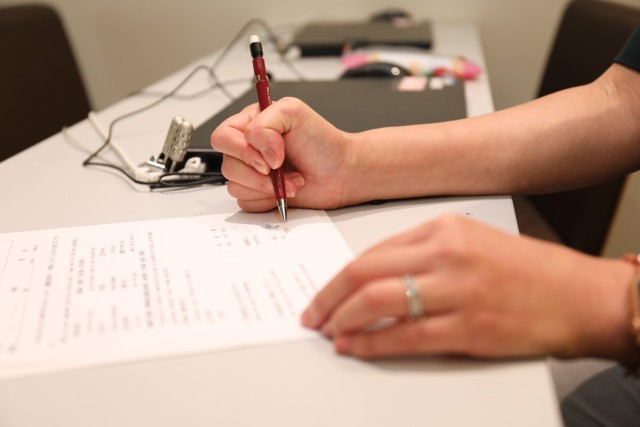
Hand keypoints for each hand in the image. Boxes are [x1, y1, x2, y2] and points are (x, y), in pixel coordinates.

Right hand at [211, 97, 361, 211]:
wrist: (340, 173)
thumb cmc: (322, 142)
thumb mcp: (293, 112)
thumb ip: (265, 123)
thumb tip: (258, 152)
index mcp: (250, 124)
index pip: (223, 137)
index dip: (242, 150)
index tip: (271, 158)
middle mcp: (248, 148)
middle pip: (227, 164)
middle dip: (257, 173)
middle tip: (281, 169)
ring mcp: (252, 172)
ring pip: (235, 185)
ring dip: (266, 187)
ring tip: (291, 180)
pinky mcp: (258, 194)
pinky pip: (246, 202)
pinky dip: (268, 199)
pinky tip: (286, 190)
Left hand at [301, 215, 633, 361]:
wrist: (582, 296)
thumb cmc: (528, 270)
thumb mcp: (471, 240)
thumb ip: (422, 252)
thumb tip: (373, 276)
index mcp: (444, 228)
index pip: (371, 250)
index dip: (338, 276)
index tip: (323, 291)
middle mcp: (447, 254)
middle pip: (364, 273)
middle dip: (328, 297)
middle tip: (312, 314)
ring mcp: (458, 291)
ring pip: (378, 302)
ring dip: (343, 319)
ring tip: (329, 331)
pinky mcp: (469, 329)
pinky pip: (405, 337)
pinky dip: (372, 344)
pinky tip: (356, 347)